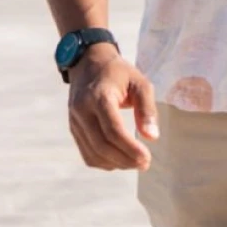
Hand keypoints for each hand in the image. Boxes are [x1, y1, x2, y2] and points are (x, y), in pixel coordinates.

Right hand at [65, 46, 157, 170]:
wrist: (88, 63)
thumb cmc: (119, 73)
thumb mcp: (140, 82)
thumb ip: (147, 108)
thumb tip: (152, 137)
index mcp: (99, 96)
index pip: (112, 129)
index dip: (130, 148)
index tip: (147, 158)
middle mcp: (82, 110)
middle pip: (101, 145)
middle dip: (125, 159)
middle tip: (145, 163)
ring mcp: (75, 121)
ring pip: (93, 153)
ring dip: (116, 163)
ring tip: (135, 163)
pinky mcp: (73, 128)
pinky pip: (87, 153)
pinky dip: (103, 162)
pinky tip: (120, 160)